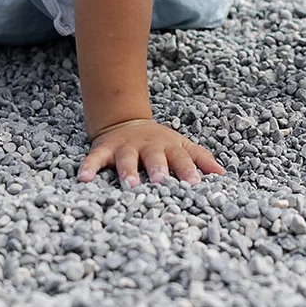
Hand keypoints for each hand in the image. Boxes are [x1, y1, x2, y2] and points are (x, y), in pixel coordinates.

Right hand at [77, 119, 225, 187]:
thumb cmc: (159, 143)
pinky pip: (95, 158)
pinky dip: (89, 167)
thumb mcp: (182, 146)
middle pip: (155, 156)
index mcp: (169, 147)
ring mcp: (125, 147)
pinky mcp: (104, 149)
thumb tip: (222, 175)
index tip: (196, 184)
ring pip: (126, 158)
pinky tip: (83, 179)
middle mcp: (148, 146)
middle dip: (158, 168)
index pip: (182, 158)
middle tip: (161, 181)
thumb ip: (200, 159)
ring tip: (129, 184)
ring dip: (128, 170)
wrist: (126, 122)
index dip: (189, 170)